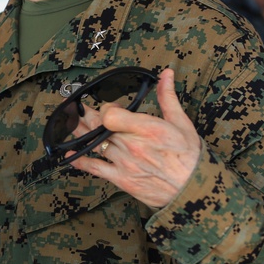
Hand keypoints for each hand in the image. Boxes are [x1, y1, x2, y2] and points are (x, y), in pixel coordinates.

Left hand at [67, 68, 200, 207]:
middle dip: (86, 117)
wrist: (193, 190)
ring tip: (70, 124)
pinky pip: (95, 169)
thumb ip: (167, 97)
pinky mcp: (122, 179)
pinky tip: (69, 155)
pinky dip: (80, 161)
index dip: (106, 109)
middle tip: (80, 111)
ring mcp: (124, 163)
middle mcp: (131, 146)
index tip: (111, 108)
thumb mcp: (181, 122)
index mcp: (146, 129)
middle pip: (97, 128)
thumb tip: (166, 73)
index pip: (110, 115)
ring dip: (79, 133)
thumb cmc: (189, 156)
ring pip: (92, 145)